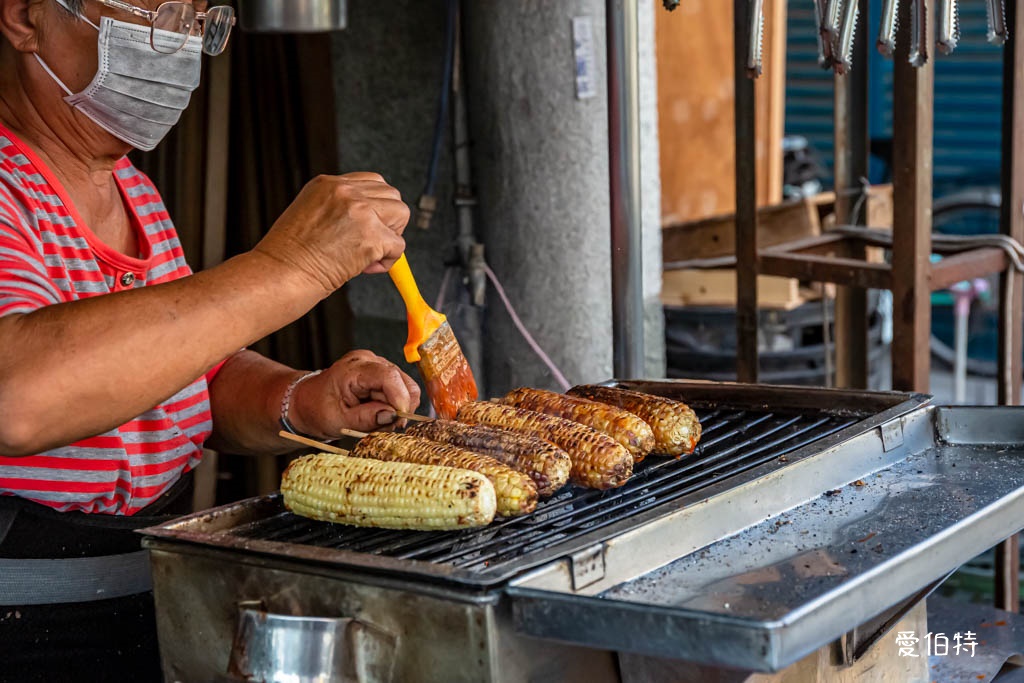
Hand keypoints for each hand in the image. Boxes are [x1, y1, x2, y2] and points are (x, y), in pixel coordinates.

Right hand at [253, 173, 409, 294]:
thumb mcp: (309, 215)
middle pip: (391, 194)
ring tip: (368, 253)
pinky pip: (398, 246)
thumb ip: (339, 209)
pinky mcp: (371, 235)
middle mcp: (344, 191)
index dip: (375, 206)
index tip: (367, 225)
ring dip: (391, 236)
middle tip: (369, 241)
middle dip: (387, 220)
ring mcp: (359, 211)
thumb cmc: (289, 255)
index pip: (372, 181)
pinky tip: (365, 267)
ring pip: (401, 213)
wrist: (279, 274)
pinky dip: (387, 261)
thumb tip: (372, 220)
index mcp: (327, 184)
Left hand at [289, 350, 421, 436]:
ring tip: (378, 419)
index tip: (398, 421)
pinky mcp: (381, 371)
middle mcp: (367, 360)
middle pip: (402, 382)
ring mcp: (376, 363)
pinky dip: (394, 404)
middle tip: (385, 426)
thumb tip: (392, 416)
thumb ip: (366, 419)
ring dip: (397, 407)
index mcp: (353, 369)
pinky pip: (400, 388)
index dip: (400, 400)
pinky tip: (378, 411)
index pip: (389, 377)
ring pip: (405, 386)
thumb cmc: (317, 410)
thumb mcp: (338, 421)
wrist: (306, 400)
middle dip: (399, 408)